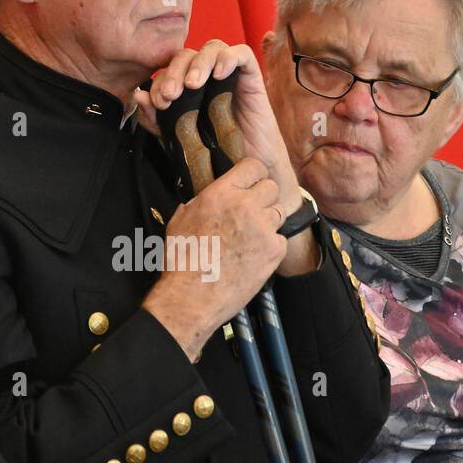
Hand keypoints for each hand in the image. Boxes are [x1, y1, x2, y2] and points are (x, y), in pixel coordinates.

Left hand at [138, 39, 302, 223]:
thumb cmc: (214, 152)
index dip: (160, 82)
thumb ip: (156, 119)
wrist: (248, 169)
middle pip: (187, 55)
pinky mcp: (252, 78)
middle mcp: (207, 76)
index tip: (159, 103)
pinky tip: (219, 75)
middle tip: (171, 94)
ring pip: (212, 48)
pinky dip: (229, 58)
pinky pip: (243, 54)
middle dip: (174, 71)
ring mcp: (230, 75)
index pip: (169, 70)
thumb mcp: (178, 138)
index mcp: (187, 87)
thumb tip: (139, 96)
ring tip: (192, 85)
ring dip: (198, 63)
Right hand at [143, 158, 287, 359]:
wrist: (192, 295)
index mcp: (220, 193)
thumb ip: (203, 200)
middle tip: (251, 211)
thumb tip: (212, 195)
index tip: (250, 182)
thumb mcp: (182, 218)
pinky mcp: (274, 251)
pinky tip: (254, 254)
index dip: (253, 174)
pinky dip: (271, 245)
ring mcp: (263, 229)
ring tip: (251, 235)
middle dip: (263, 197)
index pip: (254, 166)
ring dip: (268, 220)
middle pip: (272, 187)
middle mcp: (245, 206)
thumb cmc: (182, 259)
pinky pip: (281, 238)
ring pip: (278, 212)